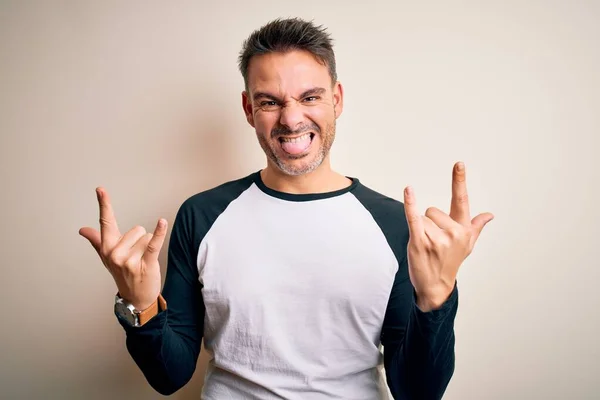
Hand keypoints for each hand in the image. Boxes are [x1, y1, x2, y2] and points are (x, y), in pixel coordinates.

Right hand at [79, 187, 166, 310]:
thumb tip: (82, 230)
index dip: (104, 204)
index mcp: (107, 248)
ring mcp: (129, 259)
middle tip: (137, 257)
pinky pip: (153, 243)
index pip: (106, 221)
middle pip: (137, 229)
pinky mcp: (145, 263)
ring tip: (143, 261)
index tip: (100, 189)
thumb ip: (96, 241)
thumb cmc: (123, 274)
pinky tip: (162, 222)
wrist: (136, 297)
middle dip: (141, 241)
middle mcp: (115, 253)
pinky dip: (160, 232)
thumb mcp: (107, 257)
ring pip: (147, 237)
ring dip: (149, 247)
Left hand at [403, 162, 493, 311]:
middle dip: (430, 223)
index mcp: (464, 229)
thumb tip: (490, 215)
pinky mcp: (420, 241)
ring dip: (421, 230)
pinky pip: (414, 217)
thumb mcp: (467, 245)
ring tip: (427, 247)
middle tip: (433, 242)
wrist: (435, 286)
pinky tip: (409, 190)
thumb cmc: (450, 262)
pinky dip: (410, 204)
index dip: (459, 180)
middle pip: (433, 210)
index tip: (459, 163)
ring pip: (423, 218)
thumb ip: (476, 226)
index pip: (461, 199)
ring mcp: (437, 238)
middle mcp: (453, 232)